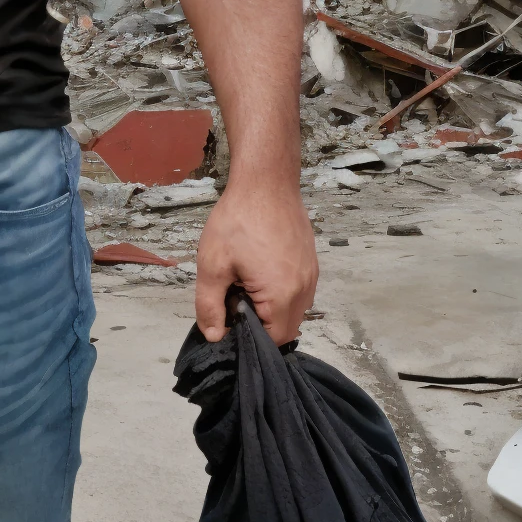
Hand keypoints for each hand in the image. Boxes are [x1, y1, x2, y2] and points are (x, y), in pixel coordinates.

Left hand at [194, 175, 317, 346]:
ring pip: (293, 310)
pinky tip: (258, 271)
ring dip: (270, 307)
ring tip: (244, 283)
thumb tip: (214, 336)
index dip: (250, 337)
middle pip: (286, 327)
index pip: (274, 340)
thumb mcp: (213, 265)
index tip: (229, 320)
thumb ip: (210, 306)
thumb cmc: (238, 221)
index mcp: (283, 295)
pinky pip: (298, 291)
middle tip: (234, 299)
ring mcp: (311, 275)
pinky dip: (280, 292)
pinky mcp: (310, 262)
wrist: (266, 182)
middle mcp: (305, 290)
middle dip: (260, 322)